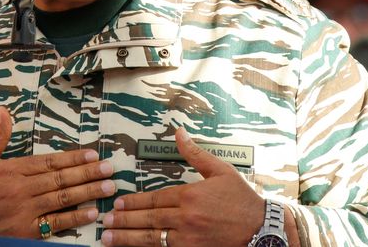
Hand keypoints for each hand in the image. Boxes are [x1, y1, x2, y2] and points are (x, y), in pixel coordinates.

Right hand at [0, 106, 114, 237]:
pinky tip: (91, 213)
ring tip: (108, 187)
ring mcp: (25, 211)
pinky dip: (74, 218)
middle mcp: (21, 189)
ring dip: (88, 192)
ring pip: (63, 198)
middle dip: (88, 173)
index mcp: (12, 170)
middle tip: (109, 168)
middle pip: (61, 178)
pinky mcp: (26, 231)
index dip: (73, 158)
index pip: (49, 161)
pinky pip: (55, 223)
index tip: (91, 154)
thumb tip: (6, 113)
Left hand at [101, 128, 274, 246]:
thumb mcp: (220, 170)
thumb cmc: (242, 199)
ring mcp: (189, 238)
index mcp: (190, 195)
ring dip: (127, 238)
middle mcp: (186, 217)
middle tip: (105, 222)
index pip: (153, 198)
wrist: (263, 229)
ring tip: (108, 238)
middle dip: (123, 221)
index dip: (133, 202)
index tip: (117, 203)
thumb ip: (195, 153)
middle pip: (147, 219)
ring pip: (151, 238)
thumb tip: (179, 132)